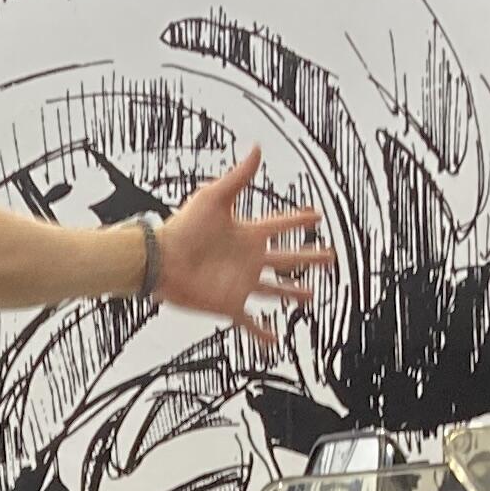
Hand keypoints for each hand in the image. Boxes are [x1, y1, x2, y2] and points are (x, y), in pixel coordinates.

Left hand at [152, 147, 334, 347]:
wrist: (160, 261)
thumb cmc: (182, 227)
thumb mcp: (214, 198)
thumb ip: (238, 177)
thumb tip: (257, 149)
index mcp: (247, 233)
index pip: (280, 224)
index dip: (298, 219)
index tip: (316, 215)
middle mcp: (248, 258)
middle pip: (286, 258)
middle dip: (308, 257)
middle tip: (329, 257)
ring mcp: (240, 283)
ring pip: (274, 290)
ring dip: (292, 293)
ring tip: (310, 297)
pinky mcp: (229, 304)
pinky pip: (250, 322)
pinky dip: (263, 332)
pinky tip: (275, 341)